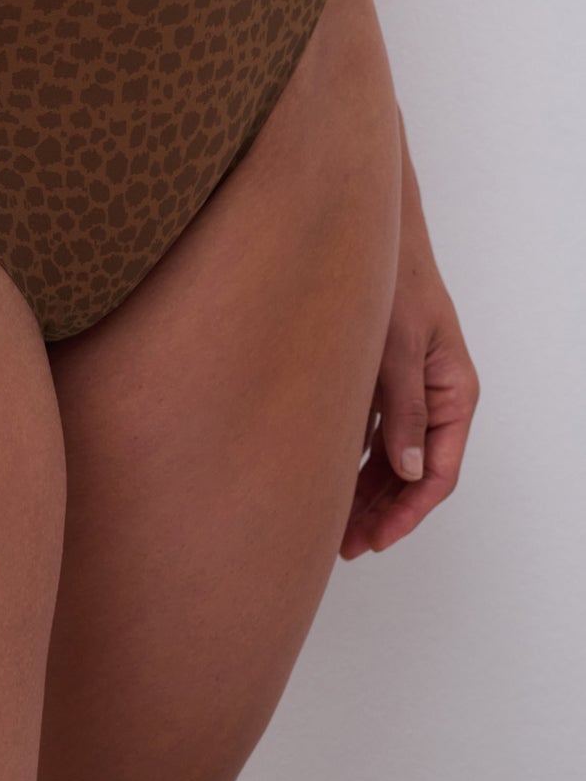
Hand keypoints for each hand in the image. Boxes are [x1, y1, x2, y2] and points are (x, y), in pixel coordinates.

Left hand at [340, 195, 479, 558]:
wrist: (368, 233)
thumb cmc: (394, 281)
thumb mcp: (399, 348)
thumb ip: (404, 410)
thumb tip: (408, 471)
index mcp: (454, 392)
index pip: (438, 471)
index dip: (408, 512)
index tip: (376, 540)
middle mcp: (434, 396)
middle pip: (413, 472)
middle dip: (383, 512)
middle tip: (346, 546)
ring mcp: (408, 388)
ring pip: (391, 456)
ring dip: (366, 492)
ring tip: (333, 527)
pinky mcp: (380, 379)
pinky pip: (372, 432)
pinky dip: (352, 459)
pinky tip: (326, 480)